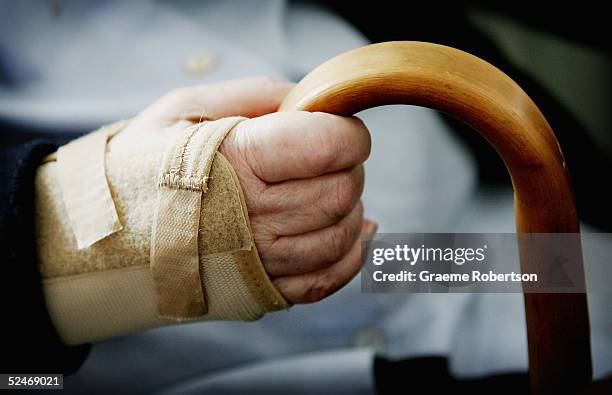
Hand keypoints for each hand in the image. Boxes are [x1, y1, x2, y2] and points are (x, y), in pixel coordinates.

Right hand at [111, 77, 376, 303]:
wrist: (101, 239)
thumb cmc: (142, 166)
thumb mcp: (183, 110)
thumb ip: (253, 97)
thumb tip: (310, 103)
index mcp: (238, 162)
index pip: (328, 147)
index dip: (348, 133)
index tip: (341, 127)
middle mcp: (253, 217)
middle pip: (341, 190)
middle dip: (349, 166)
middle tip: (328, 156)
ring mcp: (260, 261)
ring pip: (340, 234)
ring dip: (349, 207)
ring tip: (330, 187)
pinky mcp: (264, 291)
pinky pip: (329, 279)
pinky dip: (352, 254)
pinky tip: (356, 229)